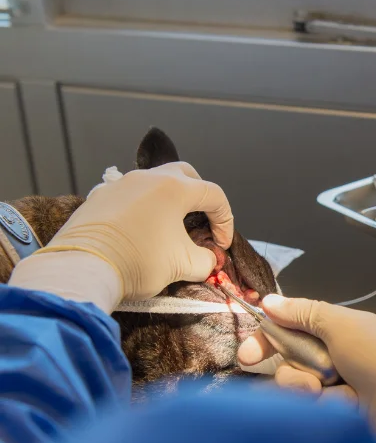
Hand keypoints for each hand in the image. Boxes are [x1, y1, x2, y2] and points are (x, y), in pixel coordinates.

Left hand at [35, 162, 233, 300]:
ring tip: (169, 229)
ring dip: (169, 203)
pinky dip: (143, 210)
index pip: (214, 196)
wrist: (83, 267)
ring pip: (155, 183)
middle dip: (200, 197)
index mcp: (175, 188)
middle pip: (186, 175)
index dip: (225, 221)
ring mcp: (121, 185)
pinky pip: (130, 196)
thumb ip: (205, 261)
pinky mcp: (99, 197)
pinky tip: (139, 233)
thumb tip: (207, 260)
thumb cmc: (138, 261)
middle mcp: (148, 178)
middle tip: (202, 222)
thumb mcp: (182, 266)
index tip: (221, 245)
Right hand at [238, 295, 375, 442]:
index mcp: (333, 332)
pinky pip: (308, 411)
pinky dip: (323, 408)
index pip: (288, 332)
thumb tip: (266, 301)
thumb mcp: (342, 325)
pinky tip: (342, 408)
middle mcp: (328, 359)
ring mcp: (330, 391)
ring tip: (336, 392)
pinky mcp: (331, 417)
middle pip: (286, 363)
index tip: (246, 354)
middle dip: (297, 371)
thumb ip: (303, 313)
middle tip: (318, 377)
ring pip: (294, 389)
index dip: (266, 340)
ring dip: (311, 389)